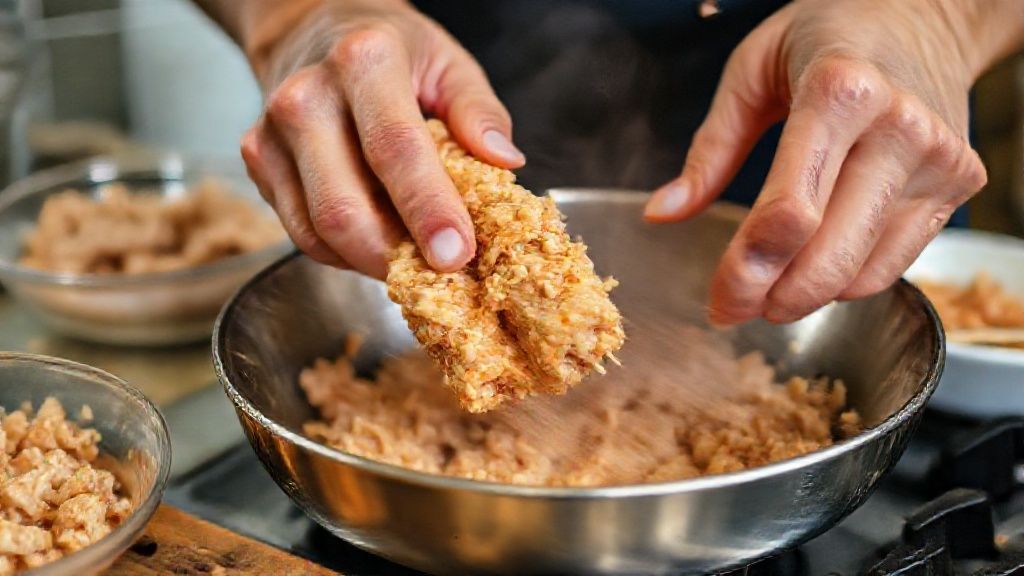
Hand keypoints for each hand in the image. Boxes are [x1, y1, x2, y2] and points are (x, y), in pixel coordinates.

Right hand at [236, 0, 523, 277]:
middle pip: (345, 206)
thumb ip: (478, 110)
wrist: (310, 28)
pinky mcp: (257, 159)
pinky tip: (376, 242)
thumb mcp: (448, 62)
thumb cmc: (389, 50)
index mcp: (364, 62)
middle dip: (394, 256)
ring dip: (370, 262)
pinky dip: (343, 254)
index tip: (457, 254)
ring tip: (412, 260)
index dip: (428, 210)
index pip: (396, 150)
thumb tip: (504, 161)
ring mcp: (272, 131)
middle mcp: (308, 96)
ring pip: (317, 230)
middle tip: (440, 274)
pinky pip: (301, 233)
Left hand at [644, 0, 1021, 324]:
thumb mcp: (751, 72)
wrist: (927, 15)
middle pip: (827, 254)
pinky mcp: (959, 184)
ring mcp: (938, 159)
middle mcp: (898, 126)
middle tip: (735, 309)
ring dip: (806, 298)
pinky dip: (847, 284)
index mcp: (840, 90)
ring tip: (770, 292)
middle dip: (771, 298)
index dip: (746, 270)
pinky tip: (816, 271)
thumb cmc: (830, 36)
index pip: (789, 210)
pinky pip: (895, 265)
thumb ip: (710, 149)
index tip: (718, 298)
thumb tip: (661, 213)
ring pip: (862, 272)